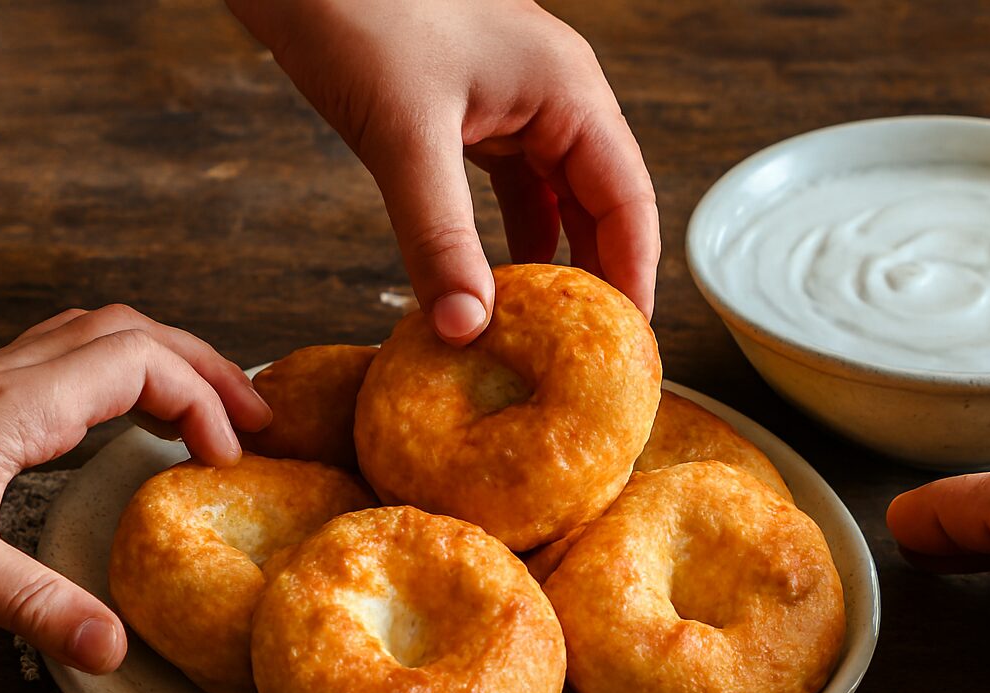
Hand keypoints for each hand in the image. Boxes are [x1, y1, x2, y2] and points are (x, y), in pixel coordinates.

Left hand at [0, 306, 270, 673]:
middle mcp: (19, 374)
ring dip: (171, 362)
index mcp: (24, 402)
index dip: (203, 405)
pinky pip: (76, 355)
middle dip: (209, 370)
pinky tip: (130, 416)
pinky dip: (127, 373)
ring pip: (107, 334)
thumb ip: (34, 605)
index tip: (227, 463)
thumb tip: (115, 649)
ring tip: (211, 410)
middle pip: (139, 333)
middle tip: (259, 421)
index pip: (144, 365)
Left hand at [227, 0, 659, 342]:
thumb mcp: (405, 135)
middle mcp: (554, 97)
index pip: (629, 204)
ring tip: (540, 338)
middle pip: (601, 207)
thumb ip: (439, 238)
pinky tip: (487, 284)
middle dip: (595, 282)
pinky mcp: (470, 110)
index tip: (623, 353)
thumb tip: (466, 328)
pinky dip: (502, 237)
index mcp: (568, 92)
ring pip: (554, 199)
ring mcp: (514, 101)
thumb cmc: (357, 9)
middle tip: (583, 361)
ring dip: (547, 264)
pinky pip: (509, 186)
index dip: (633, 281)